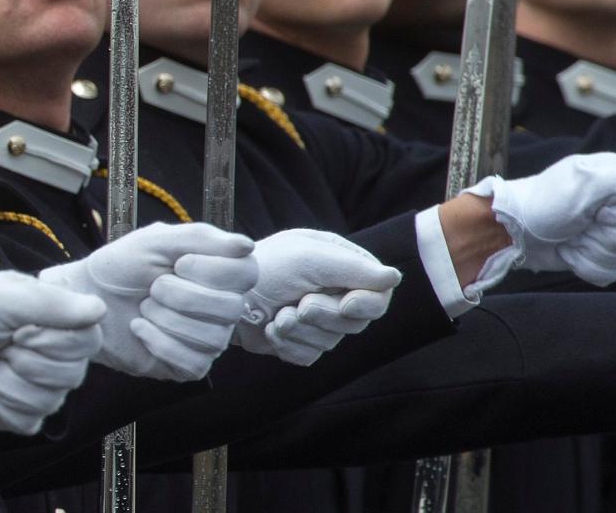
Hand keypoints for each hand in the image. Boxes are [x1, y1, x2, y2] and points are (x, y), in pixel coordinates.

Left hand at [0, 271, 105, 434]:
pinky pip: (30, 420)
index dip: (55, 342)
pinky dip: (0, 405)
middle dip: (26, 362)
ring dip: (8, 383)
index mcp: (56, 319)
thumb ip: (52, 303)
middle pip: (73, 374)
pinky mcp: (22, 413)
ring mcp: (40, 385)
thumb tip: (99, 309)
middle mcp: (55, 353)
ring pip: (51, 400)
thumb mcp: (3, 298)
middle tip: (1, 347)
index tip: (20, 331)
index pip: (89, 339)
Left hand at [39, 222, 256, 380]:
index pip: (247, 273)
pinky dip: (160, 344)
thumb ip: (201, 238)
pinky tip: (140, 329)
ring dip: (167, 320)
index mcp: (220, 271)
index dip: (213, 270)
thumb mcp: (157, 240)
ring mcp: (207, 338)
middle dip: (183, 296)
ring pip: (212, 338)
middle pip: (231, 309)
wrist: (88, 298)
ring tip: (145, 307)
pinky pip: (194, 363)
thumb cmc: (122, 265)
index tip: (179, 263)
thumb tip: (247, 245)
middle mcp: (221, 306)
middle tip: (154, 288)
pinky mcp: (188, 365)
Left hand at [232, 229, 401, 364]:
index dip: (366, 304)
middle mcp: (333, 292)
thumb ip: (353, 268)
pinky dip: (288, 345)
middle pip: (355, 322)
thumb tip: (394, 277)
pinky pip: (308, 357)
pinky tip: (270, 328)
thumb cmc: (265, 267)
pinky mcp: (298, 344)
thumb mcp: (309, 258)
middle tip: (299, 306)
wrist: (222, 294)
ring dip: (301, 331)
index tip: (346, 304)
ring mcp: (316, 320)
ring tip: (277, 314)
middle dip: (324, 317)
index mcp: (341, 265)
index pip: (377, 293)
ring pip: (331, 342)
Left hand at [463, 152, 615, 296]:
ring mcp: (613, 230)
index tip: (603, 212)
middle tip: (583, 225)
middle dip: (612, 235)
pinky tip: (571, 252)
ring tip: (573, 238)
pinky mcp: (601, 253)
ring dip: (597, 250)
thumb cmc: (543, 202)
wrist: (512, 232)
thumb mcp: (581, 183)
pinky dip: (589, 265)